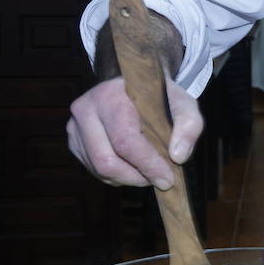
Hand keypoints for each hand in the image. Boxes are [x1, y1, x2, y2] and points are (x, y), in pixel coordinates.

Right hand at [66, 77, 203, 188]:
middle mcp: (85, 110)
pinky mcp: (74, 142)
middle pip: (107, 160)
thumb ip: (189, 126)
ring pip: (99, 169)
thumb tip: (178, 156)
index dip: (147, 164)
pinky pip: (94, 170)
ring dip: (128, 179)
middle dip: (137, 177)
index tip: (168, 178)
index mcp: (109, 95)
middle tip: (160, 180)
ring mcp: (75, 127)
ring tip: (150, 172)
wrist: (135, 85)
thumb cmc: (160, 96)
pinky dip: (117, 176)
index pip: (125, 140)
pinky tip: (134, 167)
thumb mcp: (184, 104)